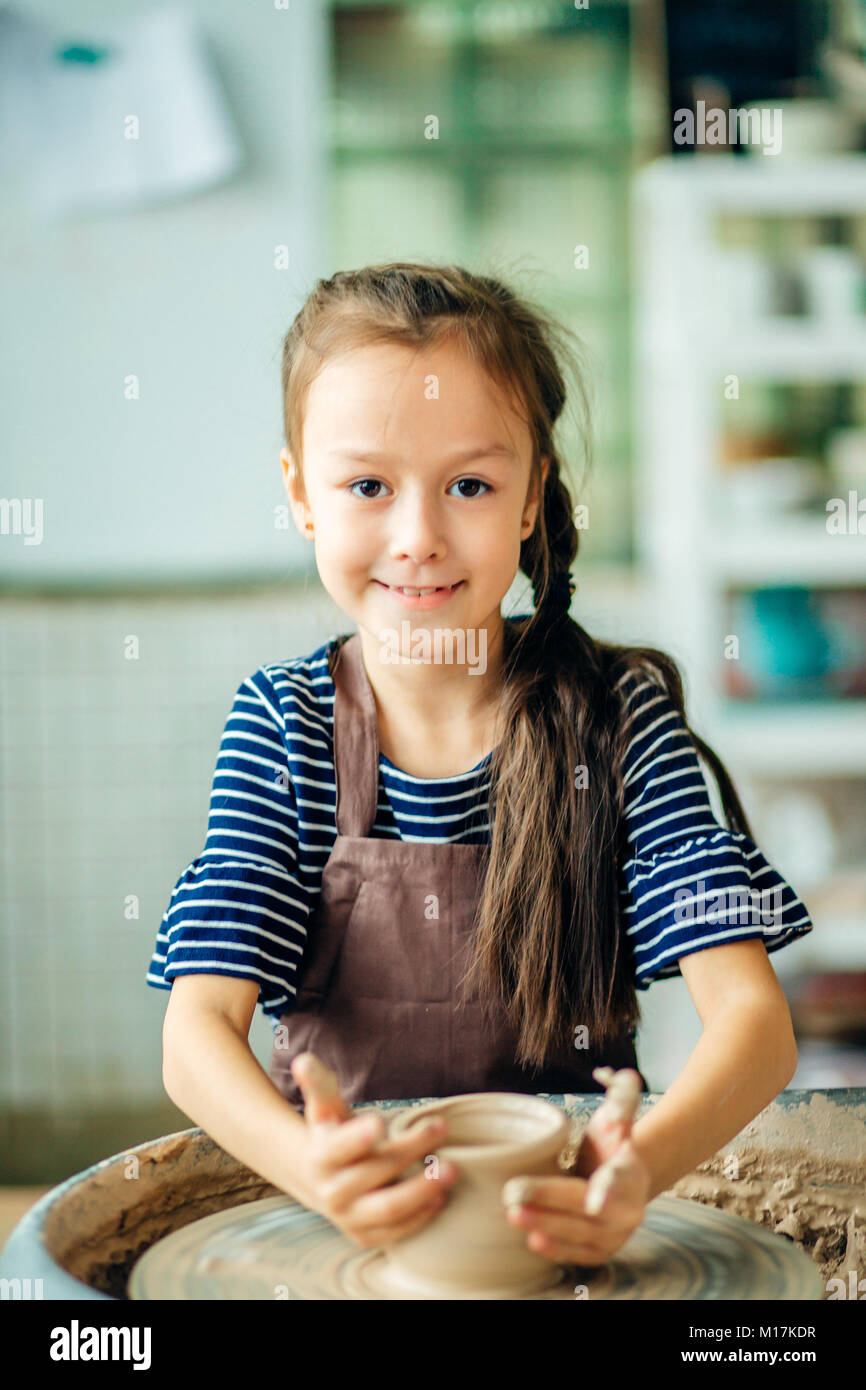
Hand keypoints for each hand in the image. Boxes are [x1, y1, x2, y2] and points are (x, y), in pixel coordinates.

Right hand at [285, 1052, 457, 1248]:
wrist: (323, 1180)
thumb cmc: (334, 1134)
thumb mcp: (325, 1110)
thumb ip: (319, 1085)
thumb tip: (303, 1061)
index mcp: (320, 1157)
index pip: (337, 1147)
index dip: (356, 1136)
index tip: (379, 1121)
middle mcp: (331, 1192)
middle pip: (375, 1171)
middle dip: (410, 1149)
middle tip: (440, 1127)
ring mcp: (348, 1218)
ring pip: (389, 1208)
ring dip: (422, 1190)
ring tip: (451, 1169)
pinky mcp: (366, 1236)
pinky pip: (396, 1232)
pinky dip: (421, 1216)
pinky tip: (441, 1196)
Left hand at [501, 1067, 650, 1266]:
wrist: (618, 1179)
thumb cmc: (610, 1143)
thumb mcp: (616, 1115)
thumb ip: (622, 1098)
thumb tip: (623, 1081)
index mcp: (631, 1171)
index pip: (620, 1180)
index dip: (609, 1190)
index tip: (594, 1200)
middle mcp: (629, 1208)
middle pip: (588, 1207)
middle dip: (551, 1201)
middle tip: (513, 1192)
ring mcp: (616, 1234)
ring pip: (580, 1234)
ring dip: (546, 1226)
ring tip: (513, 1214)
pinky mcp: (600, 1251)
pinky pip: (578, 1254)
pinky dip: (556, 1249)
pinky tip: (531, 1240)